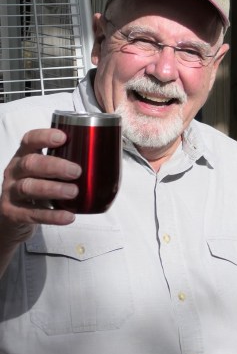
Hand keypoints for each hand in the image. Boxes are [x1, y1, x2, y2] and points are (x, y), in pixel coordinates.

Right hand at [0, 128, 79, 245]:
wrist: (14, 217)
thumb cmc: (39, 187)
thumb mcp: (47, 172)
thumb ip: (67, 163)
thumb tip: (109, 158)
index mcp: (25, 156)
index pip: (29, 140)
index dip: (44, 137)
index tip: (63, 137)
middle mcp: (15, 171)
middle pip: (30, 163)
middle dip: (54, 166)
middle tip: (77, 171)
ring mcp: (10, 192)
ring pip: (28, 187)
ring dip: (53, 189)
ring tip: (73, 192)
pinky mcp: (12, 213)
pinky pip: (31, 214)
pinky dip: (51, 216)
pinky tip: (68, 216)